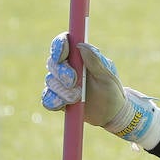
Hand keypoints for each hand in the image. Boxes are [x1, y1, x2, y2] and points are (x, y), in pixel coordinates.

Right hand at [40, 34, 159, 145]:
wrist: (112, 115)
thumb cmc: (112, 91)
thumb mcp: (107, 76)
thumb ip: (94, 61)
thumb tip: (81, 46)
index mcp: (80, 57)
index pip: (64, 44)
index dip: (59, 47)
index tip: (61, 56)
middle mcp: (68, 68)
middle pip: (53, 63)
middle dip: (61, 72)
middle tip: (73, 82)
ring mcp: (61, 84)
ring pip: (50, 81)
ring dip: (62, 90)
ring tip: (77, 98)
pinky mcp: (58, 99)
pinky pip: (47, 99)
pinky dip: (53, 101)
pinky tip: (62, 104)